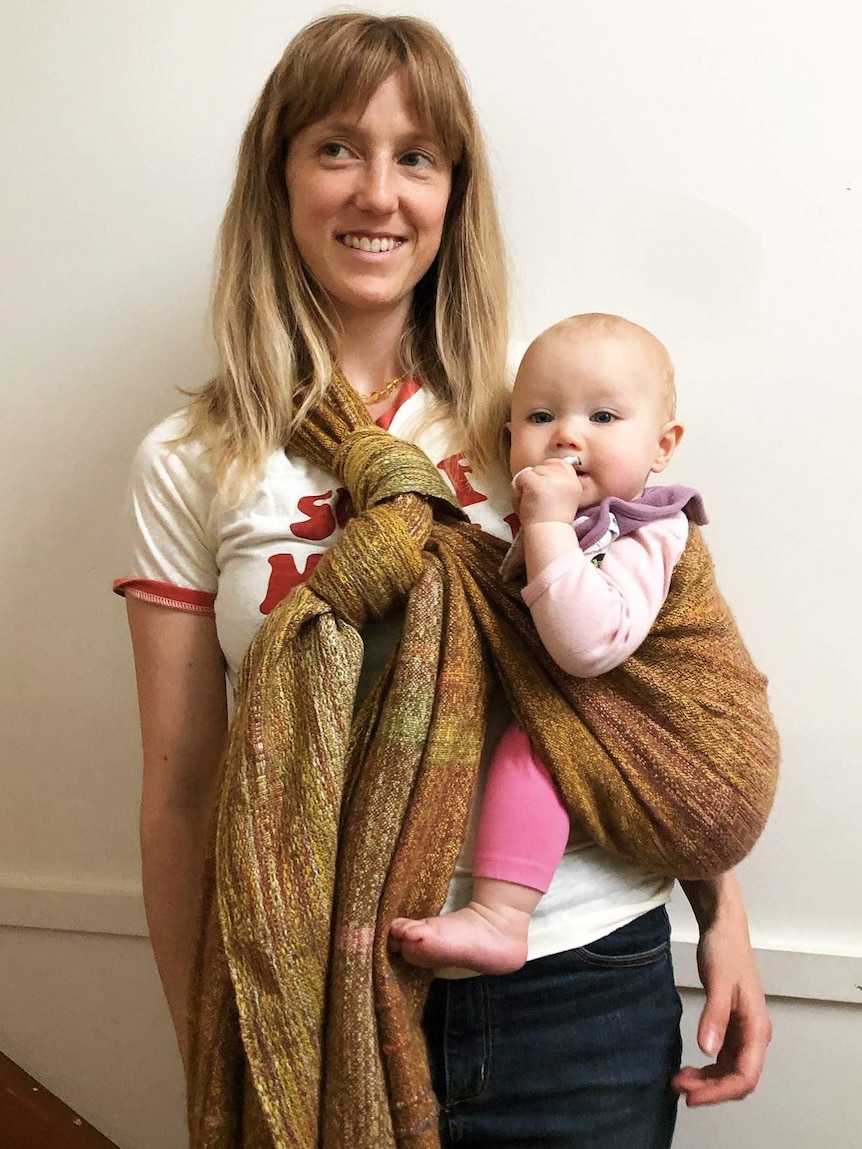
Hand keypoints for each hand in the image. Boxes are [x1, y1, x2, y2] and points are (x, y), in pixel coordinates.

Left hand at [511, 458, 581, 526]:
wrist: (547, 534)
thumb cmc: (550, 521)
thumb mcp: (562, 498)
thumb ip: (556, 483)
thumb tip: (539, 469)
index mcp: (574, 482)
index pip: (560, 462)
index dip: (548, 471)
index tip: (544, 487)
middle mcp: (566, 478)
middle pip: (544, 466)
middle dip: (536, 479)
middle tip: (537, 499)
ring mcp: (552, 479)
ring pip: (531, 471)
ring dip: (526, 485)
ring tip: (531, 502)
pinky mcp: (538, 483)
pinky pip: (521, 476)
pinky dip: (518, 489)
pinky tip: (525, 502)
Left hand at [673, 876, 771, 1105]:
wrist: (723, 927)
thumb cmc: (724, 951)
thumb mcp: (719, 982)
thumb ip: (714, 1016)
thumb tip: (707, 1050)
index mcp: (757, 1029)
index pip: (744, 1077)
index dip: (719, 1092)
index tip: (692, 1096)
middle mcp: (754, 1035)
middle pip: (737, 1078)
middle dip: (710, 1089)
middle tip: (679, 1088)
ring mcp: (743, 1031)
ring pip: (729, 1070)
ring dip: (707, 1081)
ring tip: (678, 1080)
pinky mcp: (731, 1024)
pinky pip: (722, 1057)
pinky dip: (706, 1068)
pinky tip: (688, 1067)